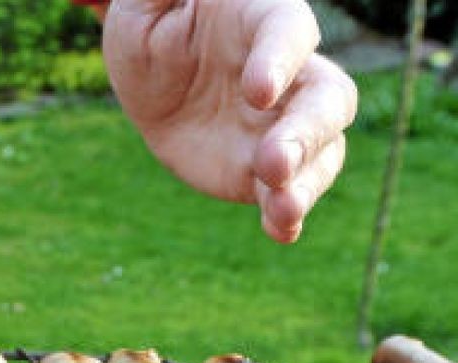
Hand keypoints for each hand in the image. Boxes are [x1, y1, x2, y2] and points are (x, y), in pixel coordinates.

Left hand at [103, 0, 356, 242]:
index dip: (280, 60)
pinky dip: (288, 214)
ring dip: (307, 182)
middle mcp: (289, 75)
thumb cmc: (152, 26)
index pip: (290, 33)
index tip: (257, 91)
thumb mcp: (144, 6)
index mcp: (261, 21)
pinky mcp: (263, 170)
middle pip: (327, 99)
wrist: (149, 83)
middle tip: (273, 161)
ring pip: (322, 151)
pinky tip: (280, 231)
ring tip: (283, 208)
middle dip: (307, 133)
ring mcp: (283, 126)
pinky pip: (290, 192)